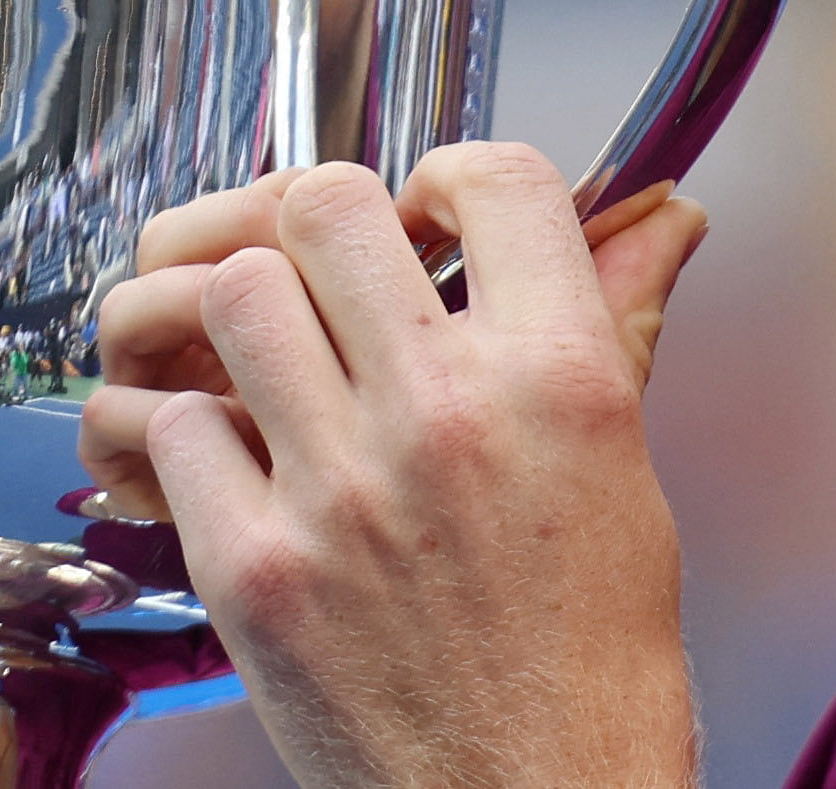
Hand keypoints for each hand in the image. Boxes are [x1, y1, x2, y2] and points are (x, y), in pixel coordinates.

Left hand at [80, 147, 707, 788]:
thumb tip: (662, 219)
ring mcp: (340, 490)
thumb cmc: (592, 660)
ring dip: (248, 320)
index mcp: (559, 379)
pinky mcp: (255, 568)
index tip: (432, 215)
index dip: (448, 175)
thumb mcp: (629, 473)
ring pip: (234, 299)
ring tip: (277, 364)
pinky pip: (174, 430)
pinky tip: (240, 465)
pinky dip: (192, 435)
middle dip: (325, 227)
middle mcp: (448, 414)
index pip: (495, 179)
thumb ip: (616, 328)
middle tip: (336, 276)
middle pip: (328, 206)